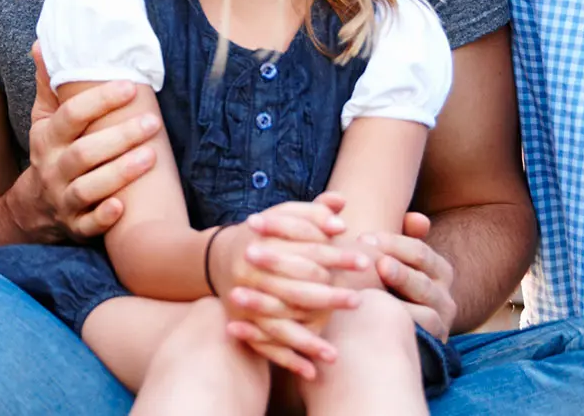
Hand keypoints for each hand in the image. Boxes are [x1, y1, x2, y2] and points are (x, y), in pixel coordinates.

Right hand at [10, 49, 160, 240]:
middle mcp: (53, 169)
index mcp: (47, 139)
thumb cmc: (51, 153)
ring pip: (89, 188)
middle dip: (119, 138)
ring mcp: (64, 200)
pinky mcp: (76, 226)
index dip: (99, 101)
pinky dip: (104, 218)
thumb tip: (43, 42)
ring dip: (119, 173)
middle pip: (83, 153)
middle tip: (153, 123)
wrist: (35, 209)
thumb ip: (49, 84)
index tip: (129, 86)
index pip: (70, 116)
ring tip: (151, 156)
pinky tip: (123, 207)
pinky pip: (88, 225)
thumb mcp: (44, 119)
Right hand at [217, 196, 370, 379]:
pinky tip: (312, 373)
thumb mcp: (285, 216)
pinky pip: (266, 346)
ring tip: (334, 353)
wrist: (220, 257)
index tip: (363, 262)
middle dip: (327, 296)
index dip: (335, 255)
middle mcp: (252, 273)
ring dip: (307, 339)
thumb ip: (314, 212)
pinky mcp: (242, 322)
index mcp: (265, 243)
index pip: (306, 249)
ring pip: (278, 323)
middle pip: (294, 287)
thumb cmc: (265, 234)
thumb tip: (341, 210)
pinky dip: (288, 360)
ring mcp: (245, 300)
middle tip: (357, 301)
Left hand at [359, 212, 457, 336]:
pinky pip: (419, 335)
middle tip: (377, 263)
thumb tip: (417, 219)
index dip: (392, 243)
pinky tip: (377, 319)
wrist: (390, 334)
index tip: (364, 238)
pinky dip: (400, 327)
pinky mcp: (431, 345)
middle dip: (398, 271)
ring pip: (425, 311)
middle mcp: (445, 296)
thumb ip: (402, 240)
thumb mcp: (395, 261)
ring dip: (401, 302)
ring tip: (378, 292)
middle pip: (422, 280)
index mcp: (439, 270)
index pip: (419, 252)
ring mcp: (440, 323)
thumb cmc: (388, 288)